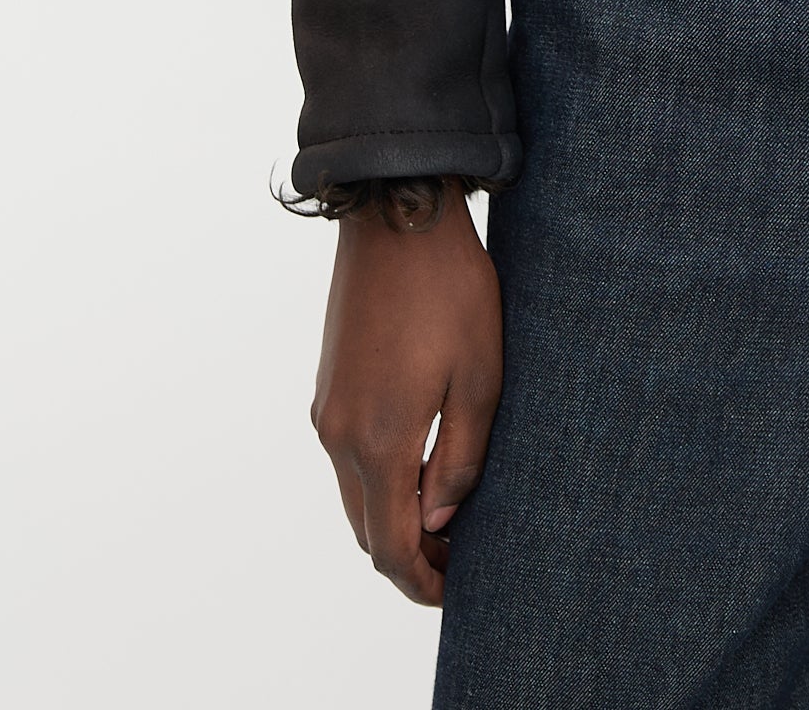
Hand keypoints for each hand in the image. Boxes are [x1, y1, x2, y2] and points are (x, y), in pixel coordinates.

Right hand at [311, 184, 502, 603]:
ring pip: (354, 494)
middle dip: (407, 556)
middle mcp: (339, 434)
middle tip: (458, 562)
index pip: (389, 547)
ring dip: (391, 517)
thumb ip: (460, 461)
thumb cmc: (451, 291)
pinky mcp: (329, 385)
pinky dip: (378, 480)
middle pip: (365, 530)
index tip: (453, 592)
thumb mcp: (481, 377)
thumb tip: (437, 520)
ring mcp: (327, 409)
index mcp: (379, 441)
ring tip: (446, 519)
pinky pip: (348, 456)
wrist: (397, 216)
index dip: (420, 581)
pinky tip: (420, 467)